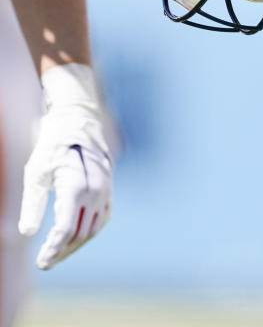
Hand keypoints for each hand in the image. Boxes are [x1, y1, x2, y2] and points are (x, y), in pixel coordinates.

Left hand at [19, 64, 111, 269]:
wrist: (78, 125)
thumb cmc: (52, 148)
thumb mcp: (35, 173)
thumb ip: (32, 204)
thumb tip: (27, 233)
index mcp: (76, 187)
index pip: (65, 230)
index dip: (52, 249)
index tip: (41, 263)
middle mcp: (96, 192)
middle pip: (79, 234)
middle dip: (62, 251)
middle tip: (45, 261)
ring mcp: (106, 192)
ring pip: (91, 230)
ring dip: (74, 245)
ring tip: (57, 253)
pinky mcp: (109, 192)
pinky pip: (101, 220)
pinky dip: (87, 233)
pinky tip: (73, 238)